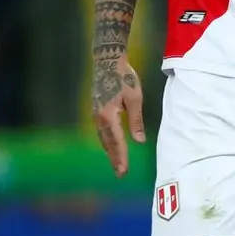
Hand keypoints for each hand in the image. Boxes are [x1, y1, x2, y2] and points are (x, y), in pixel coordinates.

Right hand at [92, 57, 144, 177]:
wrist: (107, 61)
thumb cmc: (124, 77)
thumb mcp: (135, 99)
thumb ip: (136, 121)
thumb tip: (139, 141)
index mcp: (108, 116)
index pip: (118, 142)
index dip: (122, 157)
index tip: (124, 171)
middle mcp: (99, 117)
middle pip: (108, 143)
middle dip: (115, 159)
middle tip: (120, 174)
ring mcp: (95, 114)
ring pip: (103, 138)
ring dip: (110, 151)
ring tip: (117, 164)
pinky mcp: (96, 110)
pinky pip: (102, 130)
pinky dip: (107, 141)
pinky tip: (111, 146)